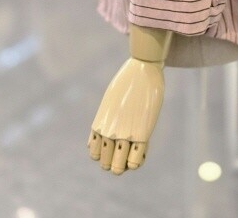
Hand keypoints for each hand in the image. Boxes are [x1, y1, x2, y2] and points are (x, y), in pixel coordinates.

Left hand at [88, 58, 164, 174]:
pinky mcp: (142, 133)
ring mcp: (124, 134)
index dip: (105, 154)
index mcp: (99, 125)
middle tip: (126, 150)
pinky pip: (136, 161)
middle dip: (115, 162)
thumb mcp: (109, 102)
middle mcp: (108, 132)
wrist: (142, 69)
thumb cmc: (127, 82)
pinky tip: (142, 150)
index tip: (115, 145)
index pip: (94, 154)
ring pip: (119, 168)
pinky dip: (137, 162)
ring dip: (125, 165)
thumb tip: (103, 136)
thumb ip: (105, 120)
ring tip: (134, 151)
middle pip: (106, 164)